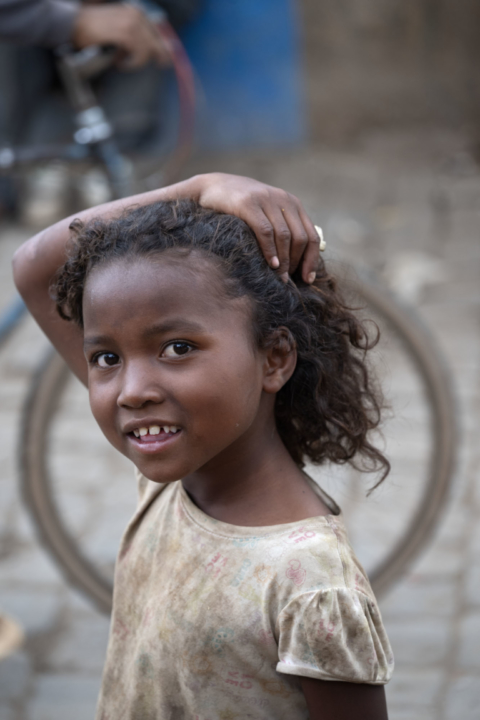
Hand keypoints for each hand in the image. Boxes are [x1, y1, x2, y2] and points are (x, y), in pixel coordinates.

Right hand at [72, 5, 171, 68]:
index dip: (163, 48)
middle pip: (157, 42)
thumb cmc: (95, 30)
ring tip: (123, 64)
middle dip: (158, 56)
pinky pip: (139, 52)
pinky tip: (120, 64)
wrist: (74, 24)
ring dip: (138, 61)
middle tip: (157, 66)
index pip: (159, 32)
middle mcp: (137, 14)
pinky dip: (132, 62)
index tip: (165, 61)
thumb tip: (157, 52)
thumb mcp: (119, 31)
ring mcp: (131, 22)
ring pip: (148, 49)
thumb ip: (137, 39)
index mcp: (137, 12)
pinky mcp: (125, 32)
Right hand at [196, 173, 320, 283]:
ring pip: (284, 236)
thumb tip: (297, 264)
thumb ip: (282, 230)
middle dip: (296, 263)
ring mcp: (266, 199)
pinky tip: (271, 264)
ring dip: (284, 261)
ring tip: (280, 277)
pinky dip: (270, 250)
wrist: (212, 187)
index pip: (312, 235)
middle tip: (288, 281)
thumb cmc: (240, 208)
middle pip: (300, 238)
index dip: (312, 260)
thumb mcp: (267, 214)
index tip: (308, 279)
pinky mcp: (248, 203)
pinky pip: (265, 231)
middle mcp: (283, 199)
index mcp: (292, 204)